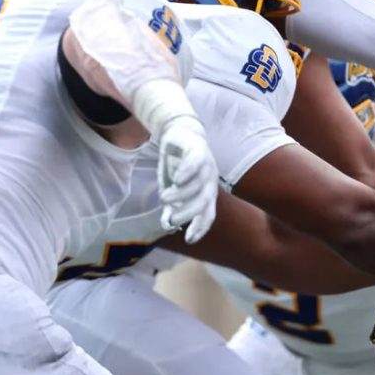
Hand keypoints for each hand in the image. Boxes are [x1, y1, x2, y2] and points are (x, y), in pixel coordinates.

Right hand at [157, 115, 217, 243]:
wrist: (180, 134)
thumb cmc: (178, 167)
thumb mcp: (174, 189)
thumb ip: (172, 207)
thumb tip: (167, 225)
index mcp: (207, 193)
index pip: (208, 215)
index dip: (200, 228)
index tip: (189, 240)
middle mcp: (210, 182)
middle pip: (203, 203)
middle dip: (187, 214)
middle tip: (172, 219)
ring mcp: (206, 166)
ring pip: (197, 186)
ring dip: (180, 195)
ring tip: (164, 197)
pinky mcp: (198, 151)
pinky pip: (195, 164)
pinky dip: (187, 173)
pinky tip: (176, 180)